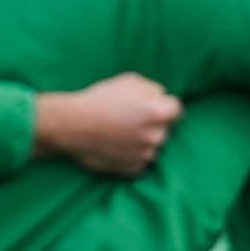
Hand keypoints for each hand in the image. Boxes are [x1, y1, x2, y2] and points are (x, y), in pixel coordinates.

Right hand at [33, 72, 182, 175]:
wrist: (71, 126)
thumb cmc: (99, 100)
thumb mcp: (129, 81)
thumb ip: (153, 89)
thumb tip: (163, 97)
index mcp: (158, 113)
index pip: (178, 110)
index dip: (165, 106)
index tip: (152, 106)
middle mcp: (156, 136)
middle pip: (166, 129)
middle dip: (153, 124)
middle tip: (131, 118)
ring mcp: (145, 155)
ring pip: (153, 146)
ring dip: (143, 140)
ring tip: (120, 132)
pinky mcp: (133, 169)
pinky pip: (140, 161)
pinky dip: (132, 155)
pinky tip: (116, 145)